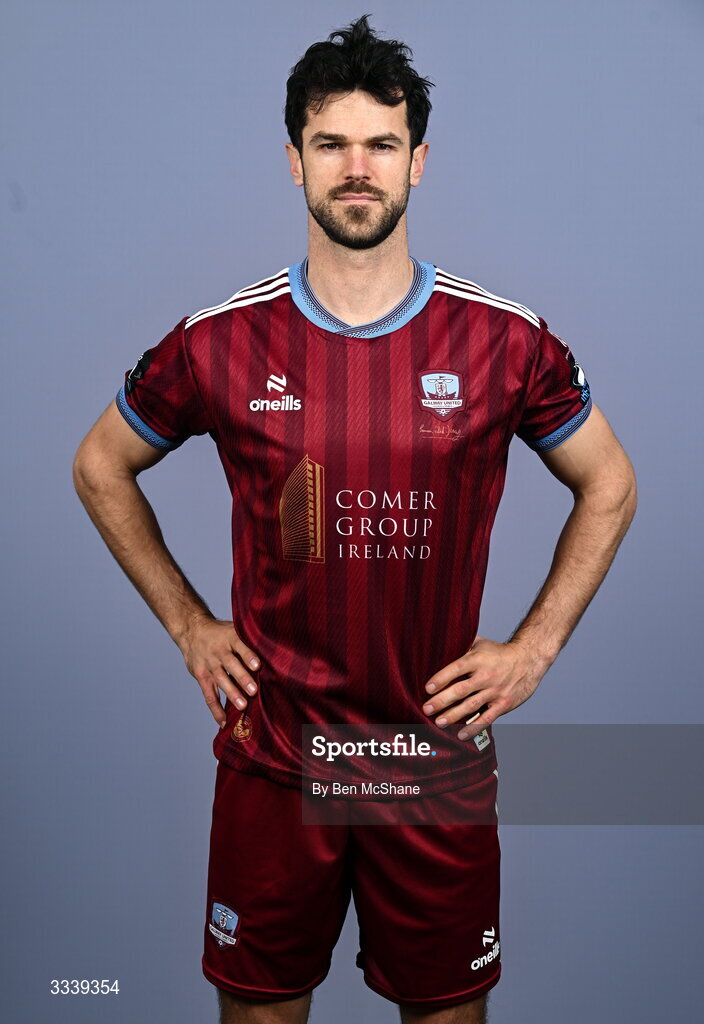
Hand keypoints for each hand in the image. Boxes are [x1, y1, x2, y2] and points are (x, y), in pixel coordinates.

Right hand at [177, 615, 260, 727]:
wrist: (192, 631)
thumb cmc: (221, 633)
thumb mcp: (233, 629)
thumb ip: (249, 639)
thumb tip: (276, 649)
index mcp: (229, 637)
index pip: (239, 645)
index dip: (248, 655)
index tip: (257, 665)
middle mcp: (218, 651)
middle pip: (230, 665)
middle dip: (242, 678)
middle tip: (254, 691)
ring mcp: (209, 664)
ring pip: (220, 680)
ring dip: (231, 693)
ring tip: (242, 706)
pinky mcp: (201, 676)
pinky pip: (208, 695)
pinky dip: (216, 709)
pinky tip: (224, 721)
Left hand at [421, 635, 548, 739]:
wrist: (529, 660)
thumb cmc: (499, 653)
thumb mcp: (480, 644)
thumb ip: (461, 645)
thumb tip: (438, 644)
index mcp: (478, 659)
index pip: (457, 668)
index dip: (441, 678)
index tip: (427, 688)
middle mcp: (486, 675)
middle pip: (461, 690)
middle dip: (442, 701)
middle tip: (426, 709)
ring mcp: (495, 691)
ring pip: (471, 706)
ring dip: (453, 716)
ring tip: (438, 723)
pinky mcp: (503, 704)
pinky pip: (487, 718)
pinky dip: (473, 728)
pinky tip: (461, 735)